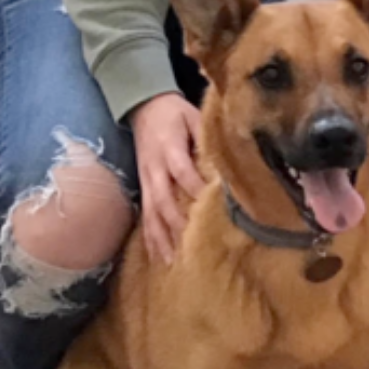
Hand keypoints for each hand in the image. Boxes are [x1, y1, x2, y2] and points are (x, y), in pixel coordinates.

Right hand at [129, 92, 205, 264]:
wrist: (143, 106)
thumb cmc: (173, 112)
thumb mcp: (192, 115)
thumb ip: (205, 136)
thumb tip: (225, 158)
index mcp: (169, 147)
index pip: (182, 172)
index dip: (196, 189)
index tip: (213, 206)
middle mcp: (155, 168)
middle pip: (164, 200)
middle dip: (178, 224)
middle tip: (194, 246)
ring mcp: (146, 180)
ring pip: (152, 213)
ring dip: (162, 238)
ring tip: (173, 262)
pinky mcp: (143, 188)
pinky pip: (145, 216)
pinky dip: (151, 238)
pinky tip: (158, 256)